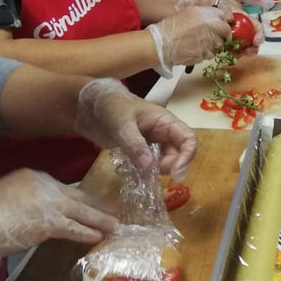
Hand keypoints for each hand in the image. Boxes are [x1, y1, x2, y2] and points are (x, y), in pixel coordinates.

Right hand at [0, 169, 118, 269]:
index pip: (64, 188)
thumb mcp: (6, 196)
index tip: (91, 203)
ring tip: (114, 225)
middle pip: (76, 197)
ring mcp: (48, 203)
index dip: (79, 198)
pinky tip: (97, 236)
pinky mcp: (48, 222)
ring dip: (98, 220)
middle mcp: (45, 185)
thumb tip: (38, 212)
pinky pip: (73, 228)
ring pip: (80, 212)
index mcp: (34, 177)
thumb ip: (26, 199)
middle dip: (95, 205)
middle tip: (113, 210)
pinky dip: (86, 232)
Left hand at [74, 78, 198, 178]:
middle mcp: (164, 133)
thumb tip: (149, 165)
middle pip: (179, 155)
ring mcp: (153, 143)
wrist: (91, 107)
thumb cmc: (111, 107)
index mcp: (166, 122)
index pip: (189, 139)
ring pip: (166, 162)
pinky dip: (144, 172)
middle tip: (149, 173)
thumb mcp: (122, 124)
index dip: (187, 157)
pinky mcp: (142, 151)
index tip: (175, 174)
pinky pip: (151, 165)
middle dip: (168, 167)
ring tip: (135, 171)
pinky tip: (129, 171)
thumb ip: (135, 144)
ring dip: (155, 171)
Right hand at [147, 5, 231, 75]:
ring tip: (201, 42)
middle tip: (211, 36)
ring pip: (217, 48)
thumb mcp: (191, 11)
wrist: (161, 44)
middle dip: (220, 37)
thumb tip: (220, 15)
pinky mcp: (202, 57)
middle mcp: (211, 33)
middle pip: (224, 38)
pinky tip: (196, 49)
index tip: (221, 29)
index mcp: (209, 20)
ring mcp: (207, 47)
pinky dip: (205, 53)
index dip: (225, 28)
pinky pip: (209, 55)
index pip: (226, 27)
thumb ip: (208, 12)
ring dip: (213, 45)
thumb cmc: (172, 26)